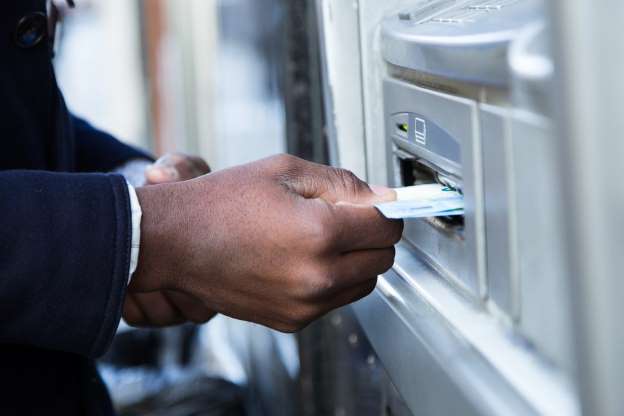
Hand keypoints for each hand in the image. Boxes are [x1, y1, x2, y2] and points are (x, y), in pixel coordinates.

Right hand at [132, 154, 402, 332]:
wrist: (176, 241)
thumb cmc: (222, 203)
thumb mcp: (285, 171)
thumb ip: (342, 183)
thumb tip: (383, 196)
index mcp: (320, 233)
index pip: (388, 226)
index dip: (387, 209)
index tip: (382, 204)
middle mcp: (317, 277)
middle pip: (383, 259)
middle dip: (374, 235)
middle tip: (348, 217)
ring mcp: (304, 304)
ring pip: (363, 283)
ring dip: (356, 260)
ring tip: (322, 237)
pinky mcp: (291, 320)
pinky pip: (334, 301)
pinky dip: (331, 281)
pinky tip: (304, 260)